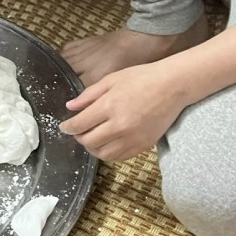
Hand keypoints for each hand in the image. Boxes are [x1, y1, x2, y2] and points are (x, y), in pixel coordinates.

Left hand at [59, 61, 188, 160]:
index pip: (80, 124)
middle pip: (89, 142)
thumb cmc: (142, 78)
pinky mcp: (143, 145)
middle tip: (78, 131)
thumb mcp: (111, 79)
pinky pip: (119, 157)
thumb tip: (70, 107)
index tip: (64, 127)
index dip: (68, 127)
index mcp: (109, 106)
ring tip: (91, 138)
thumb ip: (89, 95)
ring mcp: (132, 138)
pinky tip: (107, 143)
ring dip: (92, 148)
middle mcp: (119, 125)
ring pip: (103, 154)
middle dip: (79, 137)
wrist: (172, 86)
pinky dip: (109, 153)